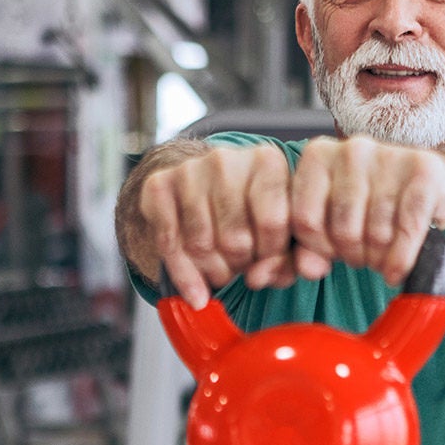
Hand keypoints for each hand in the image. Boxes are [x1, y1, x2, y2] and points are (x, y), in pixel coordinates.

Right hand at [137, 143, 293, 308]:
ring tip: (222, 268)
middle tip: (242, 265)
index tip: (267, 260)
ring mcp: (189, 170)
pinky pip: (168, 244)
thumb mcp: (282, 231)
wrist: (206, 187)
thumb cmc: (254, 213)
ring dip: (213, 272)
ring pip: (200, 245)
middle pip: (234, 239)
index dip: (271, 255)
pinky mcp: (158, 184)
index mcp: (268, 161)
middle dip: (241, 265)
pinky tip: (195, 285)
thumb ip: (286, 260)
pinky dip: (182, 274)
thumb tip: (258, 279)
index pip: (272, 223)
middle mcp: (227, 159)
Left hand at [288, 136, 444, 285]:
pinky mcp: (424, 172)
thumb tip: (309, 270)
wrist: (437, 184)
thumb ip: (310, 247)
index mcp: (319, 155)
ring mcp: (390, 156)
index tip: (334, 252)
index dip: (320, 248)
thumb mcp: (334, 221)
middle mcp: (352, 149)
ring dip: (379, 259)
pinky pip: (407, 230)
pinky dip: (402, 259)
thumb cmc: (375, 204)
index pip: (305, 219)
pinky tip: (398, 269)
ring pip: (376, 234)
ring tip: (383, 255)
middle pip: (343, 230)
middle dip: (354, 256)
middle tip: (364, 257)